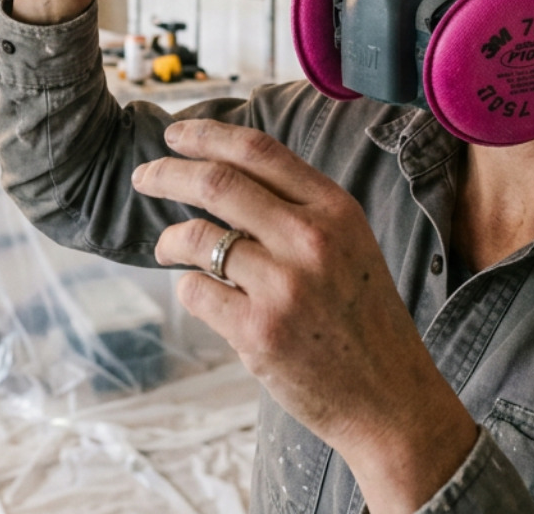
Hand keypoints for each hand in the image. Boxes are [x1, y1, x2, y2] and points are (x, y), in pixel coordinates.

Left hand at [132, 119, 477, 513]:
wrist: (390, 400)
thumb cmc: (363, 320)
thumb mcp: (349, 245)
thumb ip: (297, 209)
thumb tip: (225, 175)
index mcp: (335, 210)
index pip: (258, 150)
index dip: (207, 135)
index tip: (174, 134)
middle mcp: (310, 239)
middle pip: (216, 183)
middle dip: (167, 174)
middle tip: (143, 177)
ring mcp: (283, 286)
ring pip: (196, 237)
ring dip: (169, 240)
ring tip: (166, 248)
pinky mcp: (258, 332)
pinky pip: (195, 291)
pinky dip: (186, 288)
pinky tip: (201, 294)